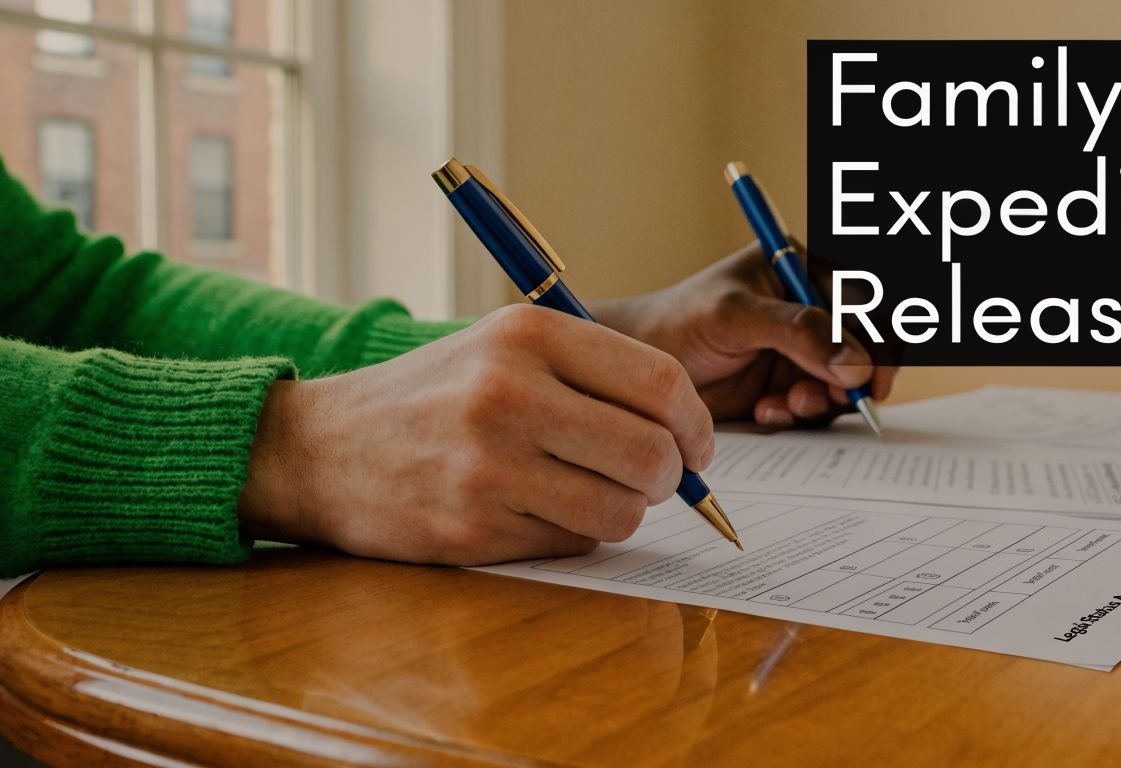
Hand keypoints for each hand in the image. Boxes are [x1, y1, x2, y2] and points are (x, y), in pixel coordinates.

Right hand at [238, 304, 713, 564]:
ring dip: (624, 511)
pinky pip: (573, 543)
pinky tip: (538, 511)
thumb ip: (592, 374)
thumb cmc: (430, 395)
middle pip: (652, 454)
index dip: (696, 424)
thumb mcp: (500, 346)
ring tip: (591, 494)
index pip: (660, 383)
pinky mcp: (473, 526)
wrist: (319, 448)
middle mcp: (510, 393)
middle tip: (655, 479)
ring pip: (622, 510)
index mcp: (528, 334)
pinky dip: (574, 534)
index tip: (696, 445)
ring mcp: (490, 465)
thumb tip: (685, 431)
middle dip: (670, 477)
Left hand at [592, 242, 896, 426]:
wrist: (642, 371)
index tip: (870, 380)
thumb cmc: (679, 323)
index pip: (861, 301)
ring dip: (822, 399)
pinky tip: (767, 410)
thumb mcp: (736, 316)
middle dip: (849, 377)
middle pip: (864, 345)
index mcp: (802, 268)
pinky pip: (818, 406)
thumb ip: (799, 332)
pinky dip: (799, 414)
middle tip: (827, 398)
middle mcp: (810, 308)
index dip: (877, 341)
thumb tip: (857, 362)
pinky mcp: (789, 385)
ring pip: (845, 381)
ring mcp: (802, 350)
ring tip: (787, 402)